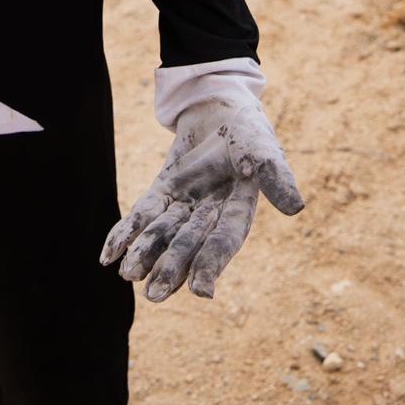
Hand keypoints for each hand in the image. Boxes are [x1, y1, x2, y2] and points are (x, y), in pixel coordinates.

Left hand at [99, 84, 303, 300]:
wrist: (220, 108)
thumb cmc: (247, 132)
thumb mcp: (263, 149)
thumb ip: (275, 176)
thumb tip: (296, 208)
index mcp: (237, 211)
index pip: (224, 241)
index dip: (212, 264)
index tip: (201, 293)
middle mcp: (209, 215)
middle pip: (188, 244)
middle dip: (172, 268)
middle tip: (154, 296)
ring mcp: (184, 204)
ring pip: (162, 232)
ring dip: (145, 253)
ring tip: (128, 275)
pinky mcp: (163, 191)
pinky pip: (142, 214)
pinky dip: (125, 232)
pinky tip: (107, 255)